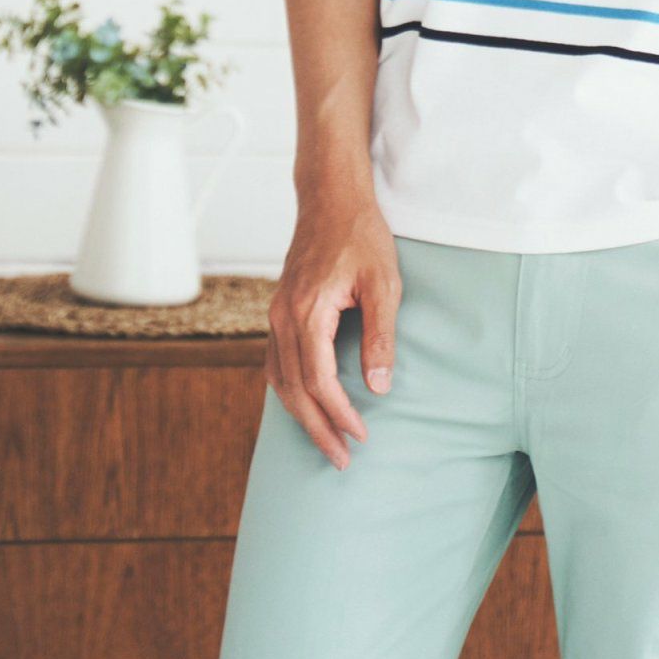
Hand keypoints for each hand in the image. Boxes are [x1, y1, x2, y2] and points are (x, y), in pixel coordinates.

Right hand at [266, 188, 401, 469]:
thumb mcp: (384, 283)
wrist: (331, 198)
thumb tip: (379, 386)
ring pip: (279, 380)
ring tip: (326, 440)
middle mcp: (283, 317)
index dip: (339, 414)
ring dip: (300, 415)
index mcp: (308, 312)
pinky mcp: (278, 310)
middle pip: (294, 390)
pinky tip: (306, 403)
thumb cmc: (362, 236)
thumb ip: (381, 335)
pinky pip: (274, 362)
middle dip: (317, 428)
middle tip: (341, 460)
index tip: (361, 436)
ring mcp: (275, 314)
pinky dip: (288, 390)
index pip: (319, 381)